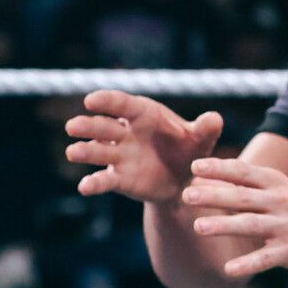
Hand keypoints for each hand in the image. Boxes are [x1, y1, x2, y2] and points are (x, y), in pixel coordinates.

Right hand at [67, 90, 223, 204]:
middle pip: (103, 126)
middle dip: (88, 126)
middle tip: (73, 127)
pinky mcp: (118, 178)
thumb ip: (205, 129)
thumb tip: (215, 119)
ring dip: (85, 151)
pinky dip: (93, 183)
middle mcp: (125, 133)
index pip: (122, 104)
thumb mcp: (201, 140)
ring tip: (73, 152)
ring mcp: (119, 156)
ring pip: (98, 151)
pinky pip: (103, 180)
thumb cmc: (190, 150)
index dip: (106, 101)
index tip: (90, 100)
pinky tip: (84, 187)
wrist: (184, 180)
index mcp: (143, 115)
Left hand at [181, 155, 287, 280]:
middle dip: (214, 195)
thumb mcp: (278, 195)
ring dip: (224, 225)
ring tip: (198, 227)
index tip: (194, 166)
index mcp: (277, 184)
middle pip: (243, 197)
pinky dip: (248, 264)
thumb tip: (203, 179)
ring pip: (251, 225)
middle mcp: (283, 201)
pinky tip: (228, 269)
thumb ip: (244, 188)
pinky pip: (267, 258)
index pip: (245, 172)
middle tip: (186, 195)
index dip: (220, 168)